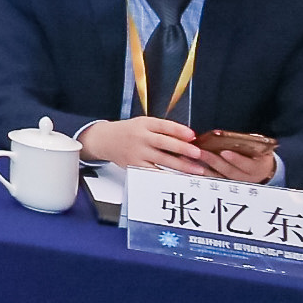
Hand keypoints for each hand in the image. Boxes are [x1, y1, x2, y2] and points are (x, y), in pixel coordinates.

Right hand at [75, 116, 206, 172]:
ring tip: (197, 170)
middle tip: (198, 154)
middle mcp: (140, 138)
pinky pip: (154, 172)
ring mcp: (137, 152)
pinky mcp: (135, 165)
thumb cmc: (130, 132)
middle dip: (182, 149)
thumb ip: (164, 130)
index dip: (179, 130)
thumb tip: (189, 139)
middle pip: (163, 143)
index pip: (164, 126)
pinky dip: (168, 176)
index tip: (193, 135)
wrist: (105, 140)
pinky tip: (179, 178)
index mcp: (145, 124)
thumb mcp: (144, 123)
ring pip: (162, 160)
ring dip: (182, 166)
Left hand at [197, 138, 277, 185]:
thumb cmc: (258, 154)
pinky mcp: (226, 185)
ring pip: (219, 178)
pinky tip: (191, 166)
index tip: (225, 152)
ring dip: (203, 168)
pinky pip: (213, 180)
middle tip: (201, 152)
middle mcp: (248, 178)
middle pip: (230, 171)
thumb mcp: (259, 148)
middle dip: (214, 161)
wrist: (263, 170)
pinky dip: (201, 174)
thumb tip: (226, 136)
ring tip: (191, 158)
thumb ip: (246, 144)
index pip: (247, 165)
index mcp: (258, 167)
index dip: (236, 159)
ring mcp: (236, 183)